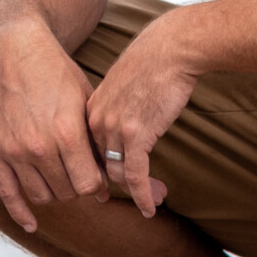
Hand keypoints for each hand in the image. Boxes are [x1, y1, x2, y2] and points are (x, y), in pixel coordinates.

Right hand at [0, 23, 109, 232]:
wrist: (15, 48)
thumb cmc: (58, 72)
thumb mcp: (86, 102)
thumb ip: (98, 143)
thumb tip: (111, 184)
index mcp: (66, 132)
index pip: (89, 184)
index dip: (99, 183)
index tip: (101, 174)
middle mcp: (38, 146)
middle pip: (68, 192)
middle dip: (80, 187)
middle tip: (83, 173)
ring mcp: (14, 150)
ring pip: (42, 195)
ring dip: (56, 193)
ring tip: (63, 178)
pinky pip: (7, 192)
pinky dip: (20, 212)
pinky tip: (32, 224)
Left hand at [82, 12, 195, 218]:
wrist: (170, 49)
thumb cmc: (152, 64)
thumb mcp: (121, 87)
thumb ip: (113, 109)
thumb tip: (120, 128)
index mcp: (88, 109)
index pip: (85, 151)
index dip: (96, 172)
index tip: (105, 188)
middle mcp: (95, 121)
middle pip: (97, 166)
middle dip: (114, 187)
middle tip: (132, 198)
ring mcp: (114, 129)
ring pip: (116, 175)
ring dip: (134, 193)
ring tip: (151, 203)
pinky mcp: (136, 135)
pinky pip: (135, 176)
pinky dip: (142, 195)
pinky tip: (150, 208)